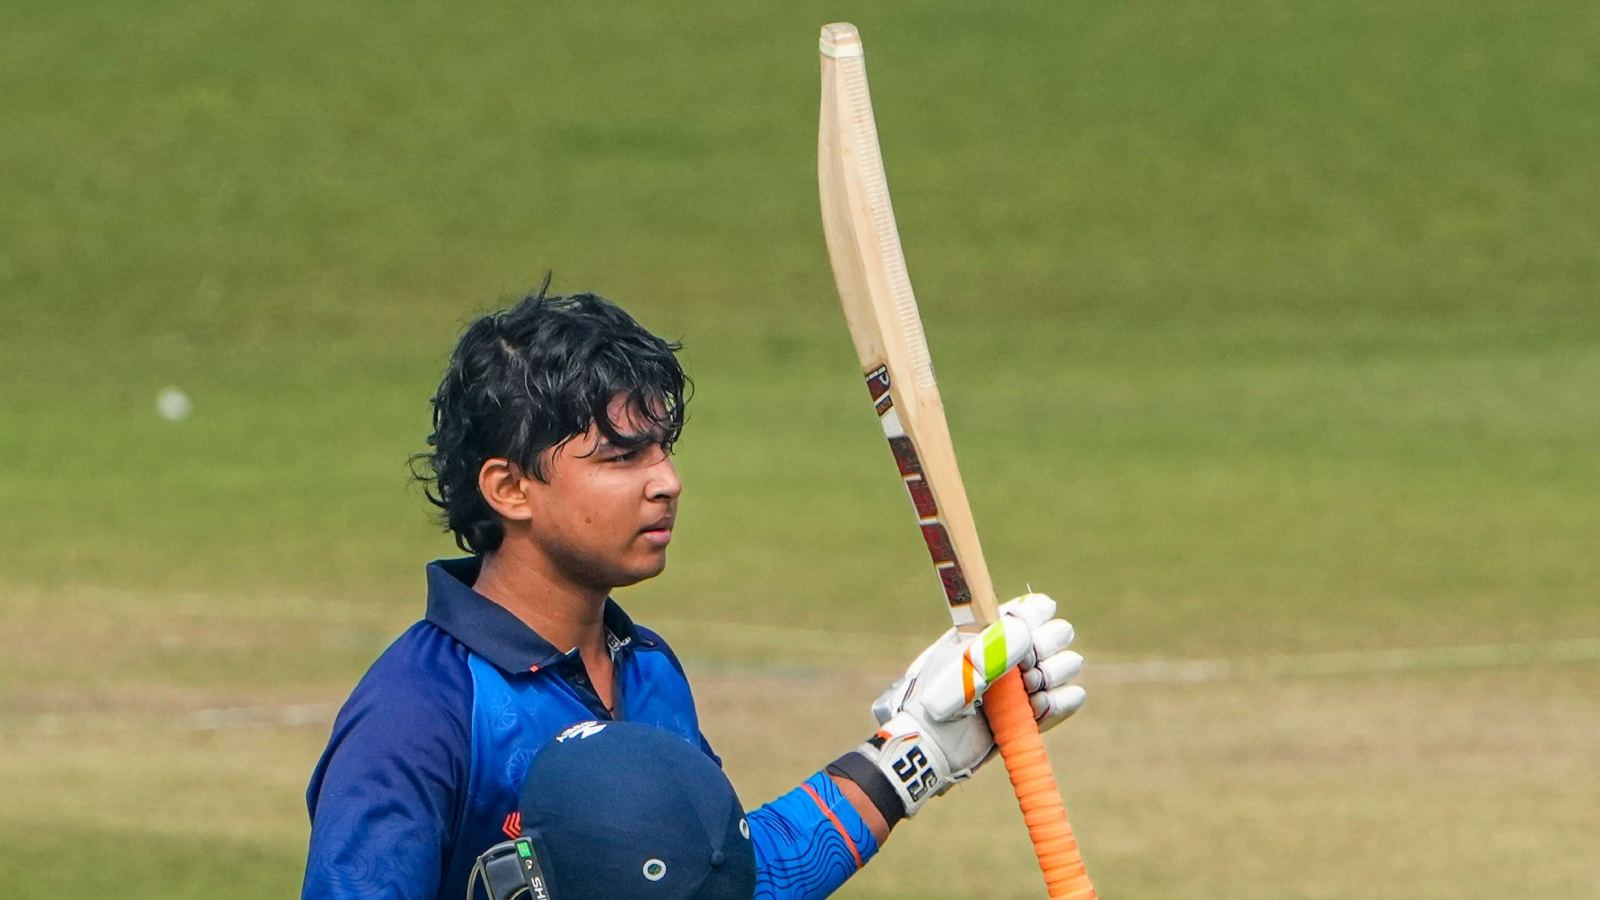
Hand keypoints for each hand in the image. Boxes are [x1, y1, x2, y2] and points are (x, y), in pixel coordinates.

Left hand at [847, 593, 1084, 818]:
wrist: (933, 750)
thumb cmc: (936, 703)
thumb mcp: (958, 672)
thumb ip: (991, 651)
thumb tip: (1025, 630)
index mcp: (989, 631)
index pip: (1028, 608)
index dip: (1035, 617)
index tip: (1024, 634)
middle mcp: (1012, 653)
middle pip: (1057, 632)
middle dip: (1047, 647)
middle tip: (1024, 668)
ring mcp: (1025, 683)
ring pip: (1067, 663)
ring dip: (1054, 674)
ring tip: (1028, 690)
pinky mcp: (1034, 713)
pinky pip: (1070, 698)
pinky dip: (1061, 702)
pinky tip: (1036, 706)